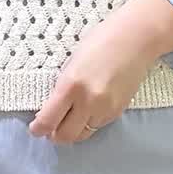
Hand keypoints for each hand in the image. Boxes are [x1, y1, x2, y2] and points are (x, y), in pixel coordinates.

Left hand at [29, 0, 172, 142]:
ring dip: (73, 130)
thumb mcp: (72, 62)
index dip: (38, 129)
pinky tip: (87, 109)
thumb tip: (51, 110)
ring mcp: (105, 109)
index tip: (35, 128)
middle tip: (50, 129)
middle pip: (65, 136)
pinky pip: (97, 126)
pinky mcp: (118, 111)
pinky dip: (88, 123)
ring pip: (82, 134)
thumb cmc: (101, 40)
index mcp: (71, 85)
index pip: (48, 121)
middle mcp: (88, 102)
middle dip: (54, 135)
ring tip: (69, 118)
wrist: (137, 37)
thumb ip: (62, 88)